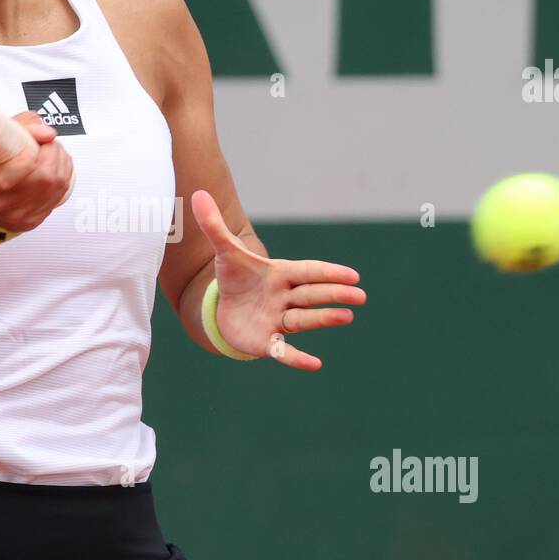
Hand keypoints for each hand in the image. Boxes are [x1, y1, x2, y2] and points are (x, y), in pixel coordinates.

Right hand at [0, 111, 73, 232]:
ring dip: (60, 159)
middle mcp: (1, 202)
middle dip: (51, 151)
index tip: (34, 143)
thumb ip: (19, 127)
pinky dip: (64, 173)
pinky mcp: (37, 218)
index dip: (27, 157)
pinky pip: (62, 192)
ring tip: (48, 151)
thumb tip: (46, 133)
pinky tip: (53, 166)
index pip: (8, 176)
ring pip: (57, 182)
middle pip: (42, 176)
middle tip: (44, 141)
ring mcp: (21, 213)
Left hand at [190, 190, 365, 369]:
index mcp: (280, 274)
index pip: (308, 271)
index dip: (328, 272)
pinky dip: (297, 358)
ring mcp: (278, 320)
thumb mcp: (224, 252)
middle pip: (312, 295)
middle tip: (360, 296)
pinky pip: (284, 351)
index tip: (352, 275)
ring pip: (304, 320)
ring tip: (347, 317)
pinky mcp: (267, 341)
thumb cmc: (235, 278)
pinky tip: (315, 365)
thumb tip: (198, 194)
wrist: (224, 308)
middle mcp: (285, 298)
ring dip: (324, 319)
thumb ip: (215, 226)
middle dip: (334, 295)